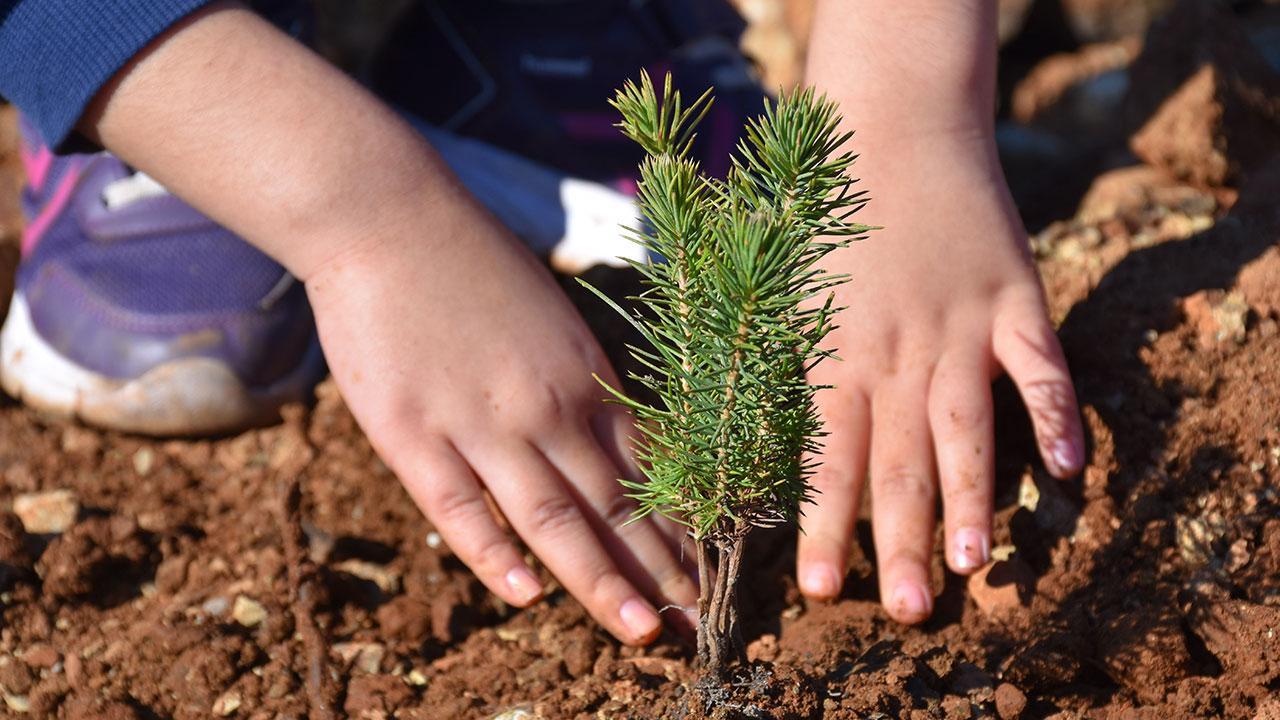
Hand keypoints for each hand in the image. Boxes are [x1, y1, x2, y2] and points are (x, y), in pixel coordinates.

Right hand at [305, 193, 696, 643]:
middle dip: (661, 572)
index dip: (680, 528)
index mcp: (583, 376)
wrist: (388, 217)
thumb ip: (579, 380)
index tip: (710, 574)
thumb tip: (610, 436)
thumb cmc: (472, 261)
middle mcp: (546, 407)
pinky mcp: (414, 433)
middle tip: (700, 627)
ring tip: (644, 632)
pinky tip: (527, 595)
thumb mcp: (551, 317)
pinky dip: (495, 554)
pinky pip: (461, 508)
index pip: (646, 469)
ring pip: (554, 518)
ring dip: (603, 580)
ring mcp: (480, 423)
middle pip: (614, 505)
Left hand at [796, 131, 1083, 621]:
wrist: (889, 129)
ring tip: (978, 566)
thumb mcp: (784, 292)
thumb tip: (764, 448)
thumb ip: (783, 368)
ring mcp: (960, 328)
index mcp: (833, 354)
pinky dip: (1058, 413)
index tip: (819, 589)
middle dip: (900, 541)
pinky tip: (1069, 468)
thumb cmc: (821, 216)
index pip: (824, 457)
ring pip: (967, 428)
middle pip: (898, 462)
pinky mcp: (1014, 300)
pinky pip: (1041, 366)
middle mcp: (896, 353)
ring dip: (974, 499)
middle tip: (907, 610)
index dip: (822, 525)